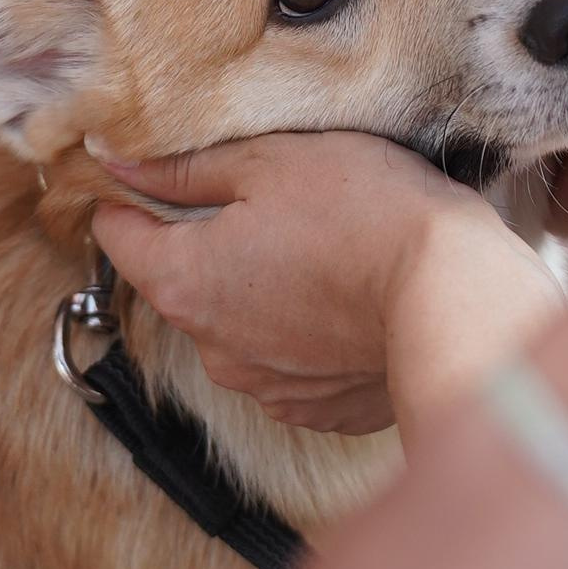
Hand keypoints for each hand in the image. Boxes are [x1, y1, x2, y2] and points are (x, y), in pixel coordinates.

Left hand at [92, 131, 559, 437]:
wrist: (453, 293)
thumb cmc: (363, 212)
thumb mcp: (267, 161)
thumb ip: (182, 169)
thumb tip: (114, 162)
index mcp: (183, 282)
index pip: (117, 235)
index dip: (134, 196)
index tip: (167, 174)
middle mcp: (210, 348)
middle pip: (180, 280)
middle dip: (210, 242)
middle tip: (270, 201)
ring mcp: (264, 386)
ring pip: (235, 322)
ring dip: (259, 288)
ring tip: (320, 249)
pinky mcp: (314, 407)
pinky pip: (286, 359)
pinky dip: (303, 329)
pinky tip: (344, 296)